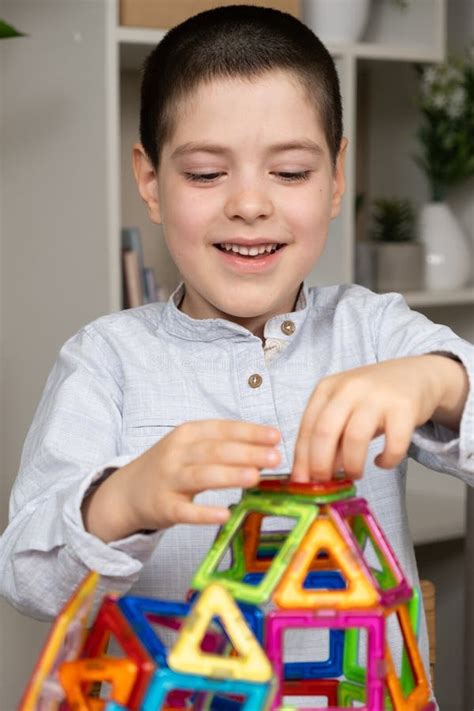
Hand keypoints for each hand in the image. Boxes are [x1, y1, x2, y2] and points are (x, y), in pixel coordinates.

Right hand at [82, 420, 280, 540]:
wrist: (127, 492)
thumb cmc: (170, 467)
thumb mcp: (190, 447)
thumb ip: (222, 446)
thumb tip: (266, 447)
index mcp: (187, 434)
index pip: (222, 429)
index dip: (249, 432)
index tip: (276, 436)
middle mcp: (176, 453)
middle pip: (215, 451)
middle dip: (247, 452)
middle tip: (275, 458)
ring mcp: (168, 480)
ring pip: (201, 476)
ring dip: (230, 475)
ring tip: (256, 477)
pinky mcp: (163, 507)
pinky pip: (185, 511)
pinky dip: (204, 513)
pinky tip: (224, 515)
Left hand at [292, 355, 461, 482]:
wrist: (414, 375)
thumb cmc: (373, 398)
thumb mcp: (345, 411)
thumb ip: (331, 438)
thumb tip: (317, 474)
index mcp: (327, 388)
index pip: (307, 427)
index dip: (302, 459)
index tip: (302, 482)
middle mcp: (349, 388)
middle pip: (324, 431)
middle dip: (320, 464)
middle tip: (326, 483)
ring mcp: (377, 396)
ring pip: (355, 438)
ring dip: (351, 465)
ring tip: (354, 474)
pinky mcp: (404, 407)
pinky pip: (393, 444)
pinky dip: (387, 460)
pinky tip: (382, 462)